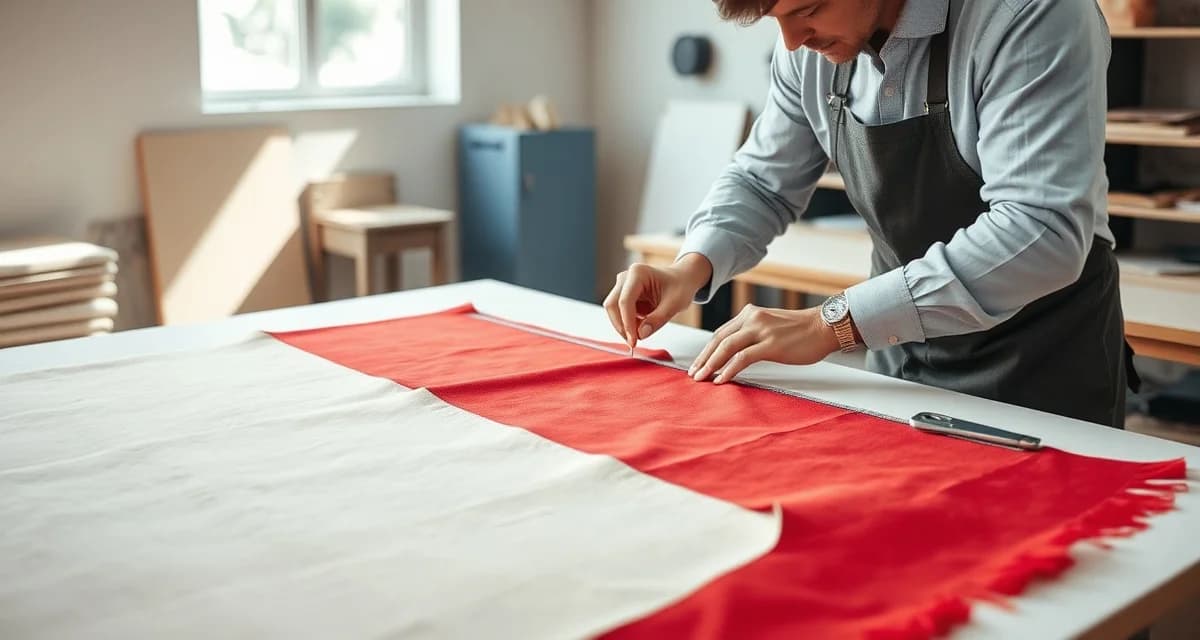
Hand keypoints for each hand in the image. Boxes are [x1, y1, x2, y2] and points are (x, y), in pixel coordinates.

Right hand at [603, 254, 712, 349]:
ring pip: (613, 311)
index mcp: (638, 273)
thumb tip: (641, 334)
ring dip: (626, 325)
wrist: (681, 280)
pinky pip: (619, 313)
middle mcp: (626, 277)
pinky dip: (629, 323)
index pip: (625, 301)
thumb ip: (658, 319)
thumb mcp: (675, 304)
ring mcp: (622, 286)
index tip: (633, 341)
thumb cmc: (680, 287)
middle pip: (613, 305)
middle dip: (622, 326)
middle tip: (634, 342)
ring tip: (645, 329)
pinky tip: (644, 323)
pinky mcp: (622, 295)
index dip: (627, 323)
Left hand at [688, 304, 839, 383]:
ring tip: (702, 379)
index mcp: (750, 314)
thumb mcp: (771, 326)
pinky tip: (721, 380)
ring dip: (711, 365)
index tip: (698, 364)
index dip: (707, 350)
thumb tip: (736, 353)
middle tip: (693, 374)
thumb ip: (753, 334)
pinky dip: (729, 369)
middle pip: (719, 340)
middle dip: (704, 359)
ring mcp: (761, 331)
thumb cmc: (801, 331)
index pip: (721, 333)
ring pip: (727, 347)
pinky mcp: (771, 345)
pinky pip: (743, 358)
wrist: (825, 327)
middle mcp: (752, 318)